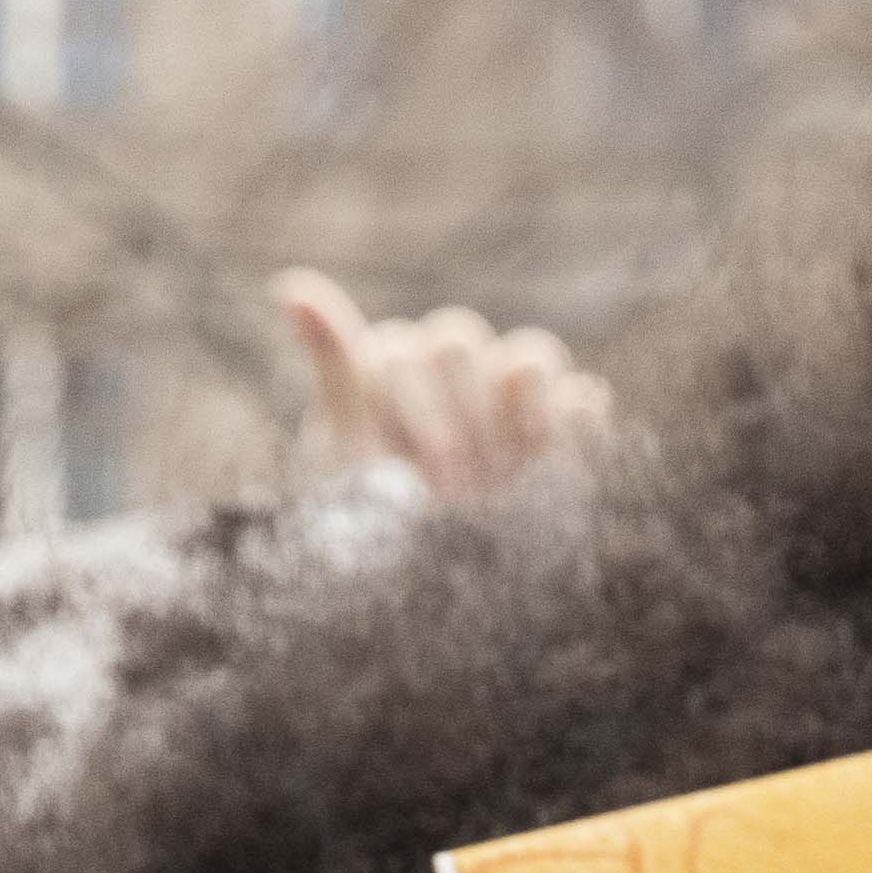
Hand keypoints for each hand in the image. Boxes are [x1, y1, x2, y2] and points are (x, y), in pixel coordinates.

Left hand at [278, 270, 607, 506]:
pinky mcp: (565, 426)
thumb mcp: (350, 443)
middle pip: (459, 344)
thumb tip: (289, 284)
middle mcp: (453, 374)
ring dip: (516, 417)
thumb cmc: (386, 518)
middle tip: (455, 486)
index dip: (415, 406)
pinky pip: (581, 397)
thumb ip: (337, 361)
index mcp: (396, 370)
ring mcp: (511, 398)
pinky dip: (574, 424)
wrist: (442, 588)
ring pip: (528, 356)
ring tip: (508, 476)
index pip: (404, 352)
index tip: (422, 471)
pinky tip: (553, 465)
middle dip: (457, 417)